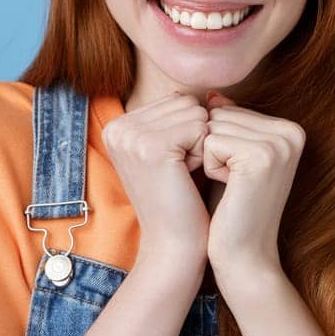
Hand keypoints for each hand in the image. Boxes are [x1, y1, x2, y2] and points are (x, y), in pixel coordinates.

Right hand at [99, 93, 211, 261]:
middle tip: (181, 171)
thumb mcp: (178, 150)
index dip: (191, 131)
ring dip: (202, 144)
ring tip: (183, 174)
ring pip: (196, 112)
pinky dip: (204, 153)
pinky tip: (187, 177)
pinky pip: (201, 128)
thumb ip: (187, 116)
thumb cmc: (183, 197)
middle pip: (187, 102)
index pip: (179, 99)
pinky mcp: (150, 147)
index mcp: (119, 124)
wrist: (174, 243)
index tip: (176, 164)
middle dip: (197, 136)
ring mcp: (130, 136)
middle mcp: (117, 126)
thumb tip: (218, 92)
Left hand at [200, 91, 304, 275]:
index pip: (228, 109)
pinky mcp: (262, 156)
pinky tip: (230, 190)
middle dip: (212, 148)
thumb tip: (212, 95)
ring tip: (232, 186)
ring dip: (209, 158)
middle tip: (233, 183)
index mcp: (290, 128)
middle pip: (220, 114)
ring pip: (213, 126)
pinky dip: (210, 168)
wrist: (244, 255)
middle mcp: (292, 132)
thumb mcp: (233, 158)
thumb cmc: (232, 208)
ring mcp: (280, 143)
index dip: (218, 143)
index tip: (238, 175)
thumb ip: (229, 123)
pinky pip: (211, 142)